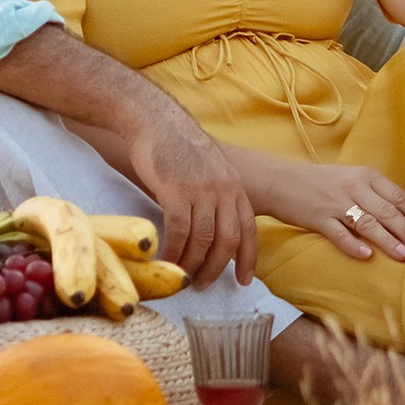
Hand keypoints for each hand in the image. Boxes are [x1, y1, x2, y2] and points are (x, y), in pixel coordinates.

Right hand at [127, 110, 259, 288]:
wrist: (156, 120)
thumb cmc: (179, 146)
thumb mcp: (210, 169)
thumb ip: (216, 195)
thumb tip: (213, 231)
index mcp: (234, 186)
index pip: (248, 229)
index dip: (248, 258)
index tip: (242, 280)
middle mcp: (223, 189)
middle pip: (227, 241)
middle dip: (216, 268)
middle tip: (202, 284)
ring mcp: (200, 190)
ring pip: (203, 240)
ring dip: (192, 264)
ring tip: (183, 276)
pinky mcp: (176, 191)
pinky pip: (179, 231)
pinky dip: (174, 250)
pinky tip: (166, 260)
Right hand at [246, 157, 404, 261]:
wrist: (278, 180)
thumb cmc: (319, 183)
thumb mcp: (350, 179)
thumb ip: (375, 193)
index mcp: (365, 175)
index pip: (398, 196)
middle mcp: (353, 186)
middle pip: (387, 211)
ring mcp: (335, 202)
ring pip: (368, 223)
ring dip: (387, 240)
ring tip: (403, 255)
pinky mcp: (318, 217)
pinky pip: (339, 233)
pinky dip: (353, 245)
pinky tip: (366, 256)